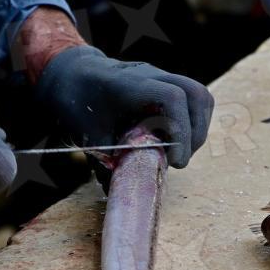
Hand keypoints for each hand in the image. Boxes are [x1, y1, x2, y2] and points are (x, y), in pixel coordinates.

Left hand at [35, 45, 213, 168]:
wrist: (70, 75)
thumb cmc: (76, 104)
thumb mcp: (87, 136)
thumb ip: (107, 163)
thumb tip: (120, 195)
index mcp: (129, 85)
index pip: (172, 98)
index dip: (181, 131)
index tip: (173, 159)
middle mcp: (150, 75)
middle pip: (195, 94)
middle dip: (196, 133)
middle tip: (179, 160)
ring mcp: (160, 75)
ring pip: (198, 94)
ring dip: (199, 127)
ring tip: (181, 151)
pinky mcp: (164, 82)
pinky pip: (192, 97)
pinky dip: (193, 120)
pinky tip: (176, 140)